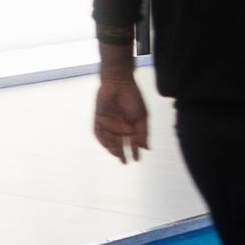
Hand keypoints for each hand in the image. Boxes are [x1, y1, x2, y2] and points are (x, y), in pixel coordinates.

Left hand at [89, 48, 150, 162]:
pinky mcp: (98, 119)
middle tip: (124, 161)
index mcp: (130, 127)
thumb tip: (146, 148)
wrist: (119, 83)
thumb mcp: (142, 117)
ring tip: (118, 153)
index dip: (134, 152)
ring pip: (109, 141)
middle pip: (119, 144)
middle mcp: (119, 127)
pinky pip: (98, 133)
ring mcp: (108, 124)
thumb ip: (143, 133)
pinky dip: (102, 140)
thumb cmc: (133, 98)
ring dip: (112, 148)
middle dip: (121, 154)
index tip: (136, 159)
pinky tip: (107, 145)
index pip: (132, 143)